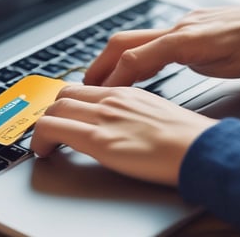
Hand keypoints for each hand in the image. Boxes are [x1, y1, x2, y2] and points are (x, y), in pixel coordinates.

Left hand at [30, 85, 217, 185]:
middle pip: (63, 95)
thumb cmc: (186, 136)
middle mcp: (110, 100)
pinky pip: (54, 130)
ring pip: (53, 109)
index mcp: (125, 93)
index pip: (82, 88)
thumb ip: (131, 112)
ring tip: (44, 143)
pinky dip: (40, 139)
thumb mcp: (154, 112)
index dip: (65, 102)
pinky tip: (44, 151)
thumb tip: (119, 122)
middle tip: (51, 129)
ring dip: (42, 126)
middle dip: (51, 112)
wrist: (199, 148)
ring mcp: (103, 118)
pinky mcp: (100, 140)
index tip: (62, 115)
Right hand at [84, 6, 239, 85]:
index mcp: (181, 40)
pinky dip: (137, 54)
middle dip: (101, 62)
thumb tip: (161, 70)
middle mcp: (175, 28)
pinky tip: (137, 66)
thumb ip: (185, 66)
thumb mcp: (219, 68)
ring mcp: (179, 24)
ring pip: (135, 38)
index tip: (101, 93)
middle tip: (87, 83)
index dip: (114, 76)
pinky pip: (151, 39)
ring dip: (116, 58)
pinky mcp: (185, 25)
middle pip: (124, 41)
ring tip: (106, 78)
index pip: (134, 57)